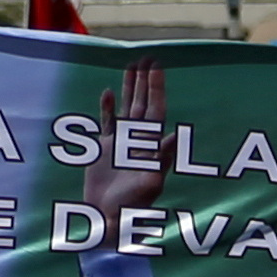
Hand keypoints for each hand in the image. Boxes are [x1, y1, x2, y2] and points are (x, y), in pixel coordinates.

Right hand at [84, 57, 171, 226]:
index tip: (157, 68)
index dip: (156, 89)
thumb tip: (173, 136)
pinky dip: (107, 108)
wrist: (108, 218)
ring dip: (129, 89)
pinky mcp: (103, 150)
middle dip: (146, 82)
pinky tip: (107, 92)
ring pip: (126, 109)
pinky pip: (106, 123)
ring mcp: (120, 144)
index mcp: (149, 145)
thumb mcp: (149, 182)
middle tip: (148, 58)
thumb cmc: (131, 205)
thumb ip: (161, 159)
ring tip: (131, 66)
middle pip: (143, 104)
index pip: (155, 110)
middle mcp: (137, 141)